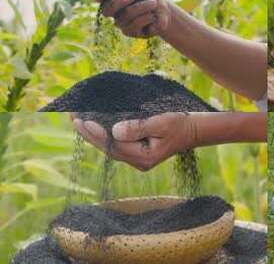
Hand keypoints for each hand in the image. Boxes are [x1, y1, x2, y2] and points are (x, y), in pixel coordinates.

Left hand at [72, 113, 196, 170]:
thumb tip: (115, 131)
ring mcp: (138, 159)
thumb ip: (139, 127)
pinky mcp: (138, 153)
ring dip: (94, 135)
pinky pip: (116, 146)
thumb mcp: (161, 122)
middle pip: (108, 149)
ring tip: (78, 120)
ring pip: (110, 148)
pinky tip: (94, 127)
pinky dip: (104, 136)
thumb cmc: (179, 123)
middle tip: (73, 117)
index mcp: (144, 157)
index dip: (96, 134)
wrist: (193, 130)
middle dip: (89, 134)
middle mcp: (139, 162)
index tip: (82, 121)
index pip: (114, 146)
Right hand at [92, 0, 170, 37]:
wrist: (164, 11)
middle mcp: (113, 11)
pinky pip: (137, 24)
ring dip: (144, 6)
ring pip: (127, 14)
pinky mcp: (131, 33)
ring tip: (153, 3)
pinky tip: (152, 17)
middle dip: (120, 1)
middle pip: (107, 9)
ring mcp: (120, 24)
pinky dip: (149, 17)